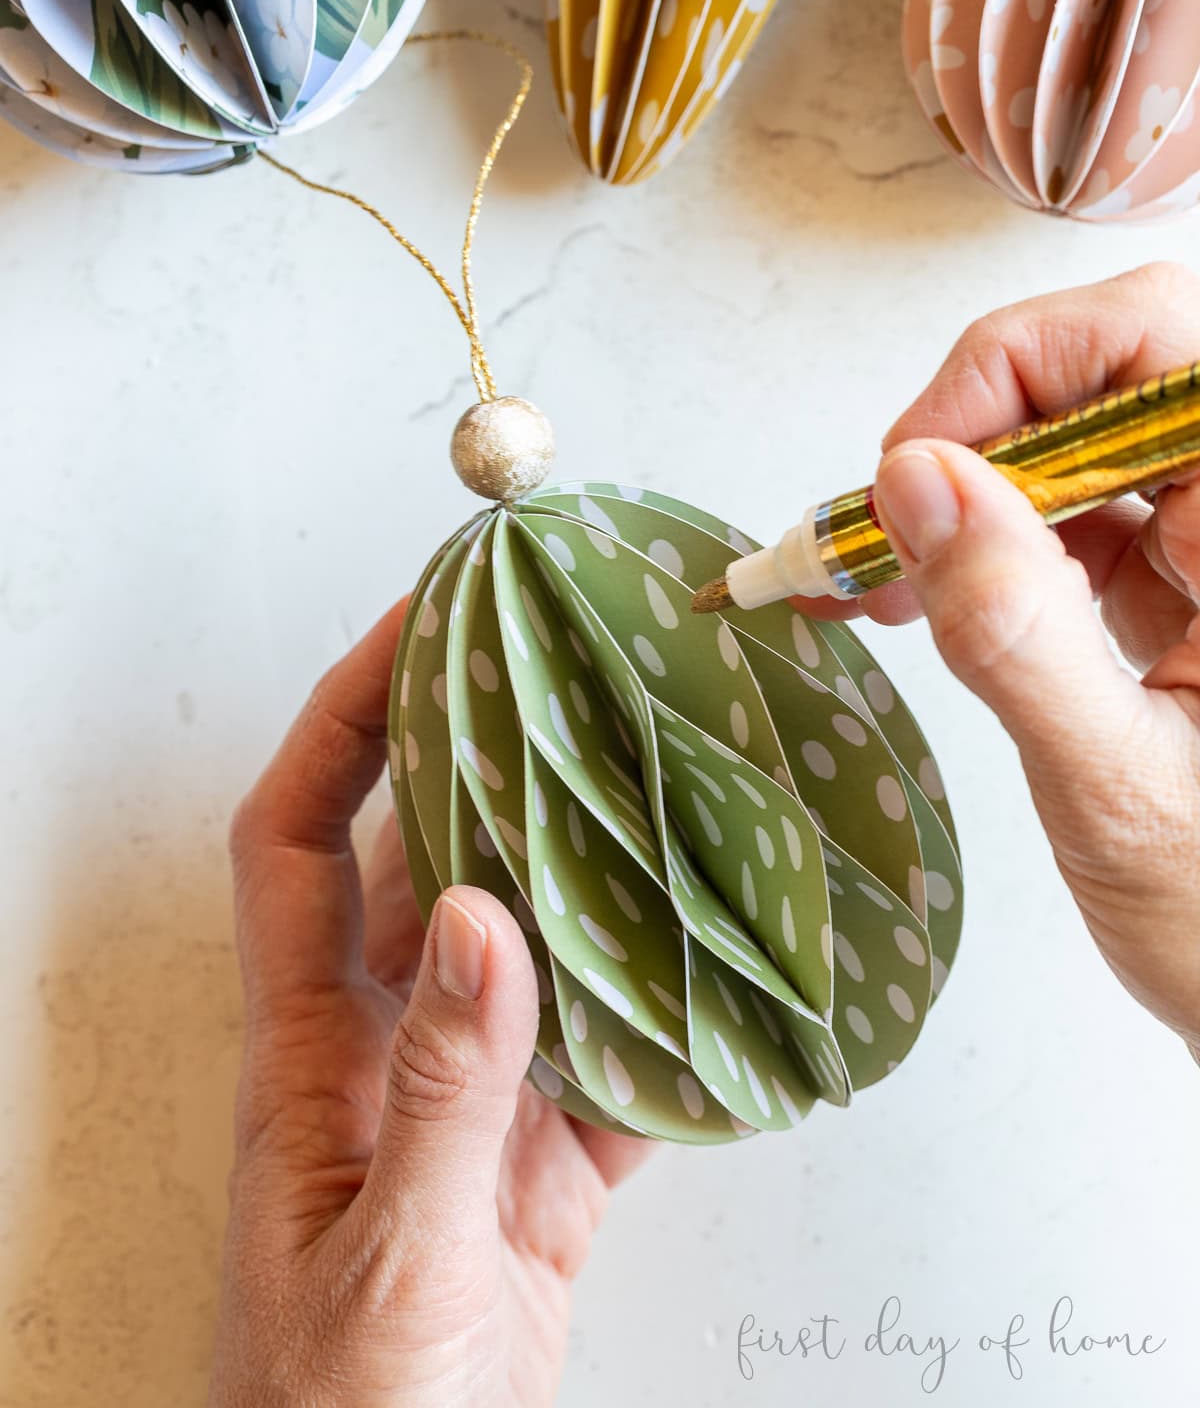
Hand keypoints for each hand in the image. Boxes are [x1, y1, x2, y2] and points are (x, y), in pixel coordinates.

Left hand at [209, 602, 646, 1407]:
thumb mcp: (394, 1259)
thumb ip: (443, 1094)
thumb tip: (477, 912)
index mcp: (310, 1057)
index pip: (295, 839)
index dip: (342, 720)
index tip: (416, 624)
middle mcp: (385, 1056)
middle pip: (420, 862)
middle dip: (481, 756)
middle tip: (569, 666)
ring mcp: (467, 1113)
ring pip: (525, 947)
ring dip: (583, 869)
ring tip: (658, 778)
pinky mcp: (539, 1181)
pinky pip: (607, 1066)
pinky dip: (663, 1020)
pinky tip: (724, 981)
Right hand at [850, 262, 1199, 1053]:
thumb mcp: (1122, 791)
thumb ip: (1020, 633)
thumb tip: (919, 482)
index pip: (1151, 341)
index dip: (1019, 368)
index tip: (919, 467)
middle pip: (1101, 372)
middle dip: (971, 432)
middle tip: (882, 524)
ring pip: (1068, 440)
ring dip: (959, 491)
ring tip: (868, 574)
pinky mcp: (1176, 579)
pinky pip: (1064, 512)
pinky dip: (976, 544)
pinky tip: (912, 597)